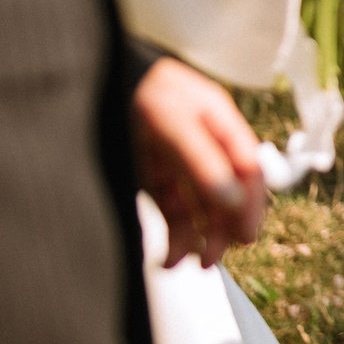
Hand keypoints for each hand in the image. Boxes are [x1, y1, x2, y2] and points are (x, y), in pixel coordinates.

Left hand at [133, 56, 266, 266]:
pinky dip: (174, 236)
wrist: (92, 78)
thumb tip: (233, 204)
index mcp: (220, 123)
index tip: (245, 238)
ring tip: (186, 265)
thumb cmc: (136, 91)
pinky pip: (173, 212)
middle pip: (226, 194)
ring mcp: (179, 162)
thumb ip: (202, 161)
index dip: (251, 204)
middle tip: (210, 261)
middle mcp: (204, 145)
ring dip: (198, 238)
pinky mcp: (155, 178)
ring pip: (200, 208)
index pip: (248, 170)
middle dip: (221, 228)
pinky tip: (168, 259)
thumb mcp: (171, 122)